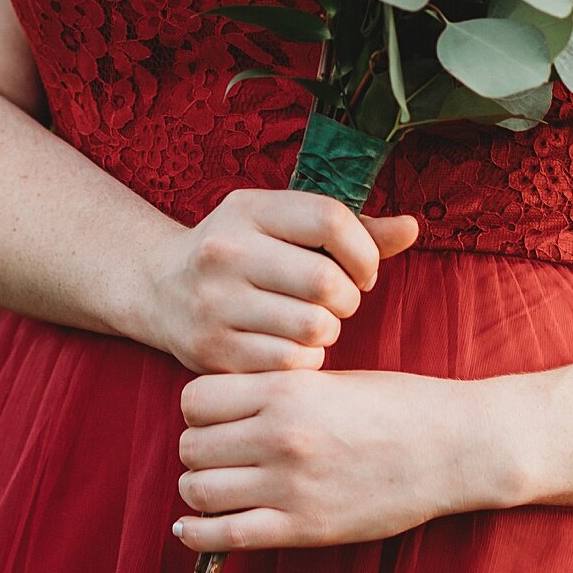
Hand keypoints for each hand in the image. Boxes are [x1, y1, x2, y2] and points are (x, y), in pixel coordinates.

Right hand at [139, 187, 418, 371]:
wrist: (159, 288)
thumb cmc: (243, 252)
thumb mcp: (283, 224)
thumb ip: (351, 228)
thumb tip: (413, 228)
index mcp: (249, 209)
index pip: (331, 220)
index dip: (364, 251)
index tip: (363, 270)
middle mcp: (226, 250)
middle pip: (327, 280)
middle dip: (349, 298)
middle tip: (339, 303)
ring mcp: (215, 302)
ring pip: (313, 327)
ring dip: (328, 332)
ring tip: (313, 324)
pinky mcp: (212, 350)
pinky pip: (290, 364)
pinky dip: (305, 361)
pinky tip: (291, 347)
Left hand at [171, 366, 495, 553]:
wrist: (454, 447)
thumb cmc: (398, 405)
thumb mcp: (332, 380)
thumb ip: (278, 391)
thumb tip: (224, 409)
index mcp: (287, 390)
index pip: (195, 399)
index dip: (200, 409)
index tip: (216, 416)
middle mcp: (280, 435)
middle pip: (190, 445)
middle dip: (198, 449)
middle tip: (218, 453)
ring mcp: (290, 485)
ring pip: (197, 489)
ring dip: (198, 488)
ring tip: (217, 485)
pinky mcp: (303, 528)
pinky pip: (224, 535)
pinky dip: (196, 533)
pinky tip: (191, 526)